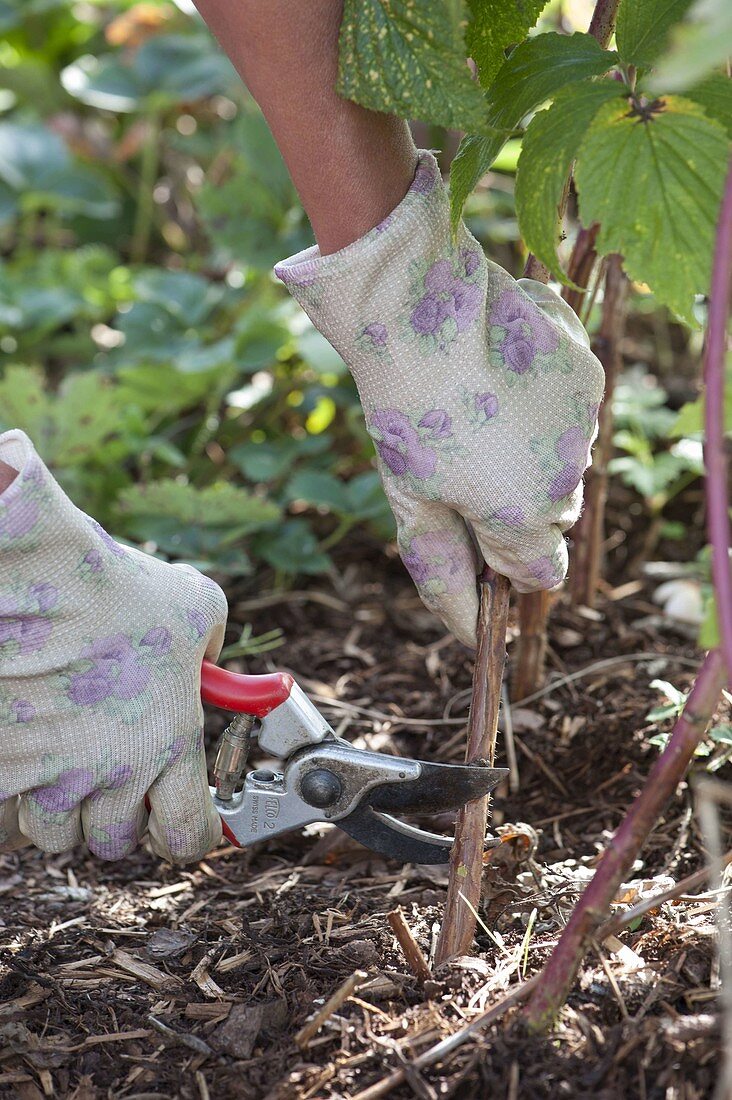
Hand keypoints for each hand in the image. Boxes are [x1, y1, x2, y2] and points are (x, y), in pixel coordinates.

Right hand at [0, 431, 226, 861]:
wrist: (45, 584)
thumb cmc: (120, 588)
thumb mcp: (197, 607)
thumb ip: (211, 648)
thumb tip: (211, 664)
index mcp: (173, 743)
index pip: (187, 836)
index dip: (185, 831)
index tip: (179, 817)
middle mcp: (118, 774)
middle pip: (114, 840)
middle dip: (112, 812)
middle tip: (108, 769)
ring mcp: (54, 779)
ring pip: (53, 833)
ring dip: (57, 805)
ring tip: (58, 754)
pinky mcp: (6, 769)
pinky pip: (5, 818)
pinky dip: (13, 794)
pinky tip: (21, 756)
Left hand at [276, 152, 604, 645]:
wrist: (418, 309)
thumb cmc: (404, 414)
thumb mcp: (413, 505)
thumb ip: (446, 576)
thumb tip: (468, 637)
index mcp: (525, 517)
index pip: (538, 572)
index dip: (503, 558)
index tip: (473, 526)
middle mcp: (570, 475)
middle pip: (550, 514)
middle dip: (512, 500)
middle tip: (461, 455)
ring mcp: (585, 420)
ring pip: (563, 460)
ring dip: (530, 448)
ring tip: (479, 408)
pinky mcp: (589, 371)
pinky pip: (571, 409)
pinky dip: (543, 401)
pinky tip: (502, 374)